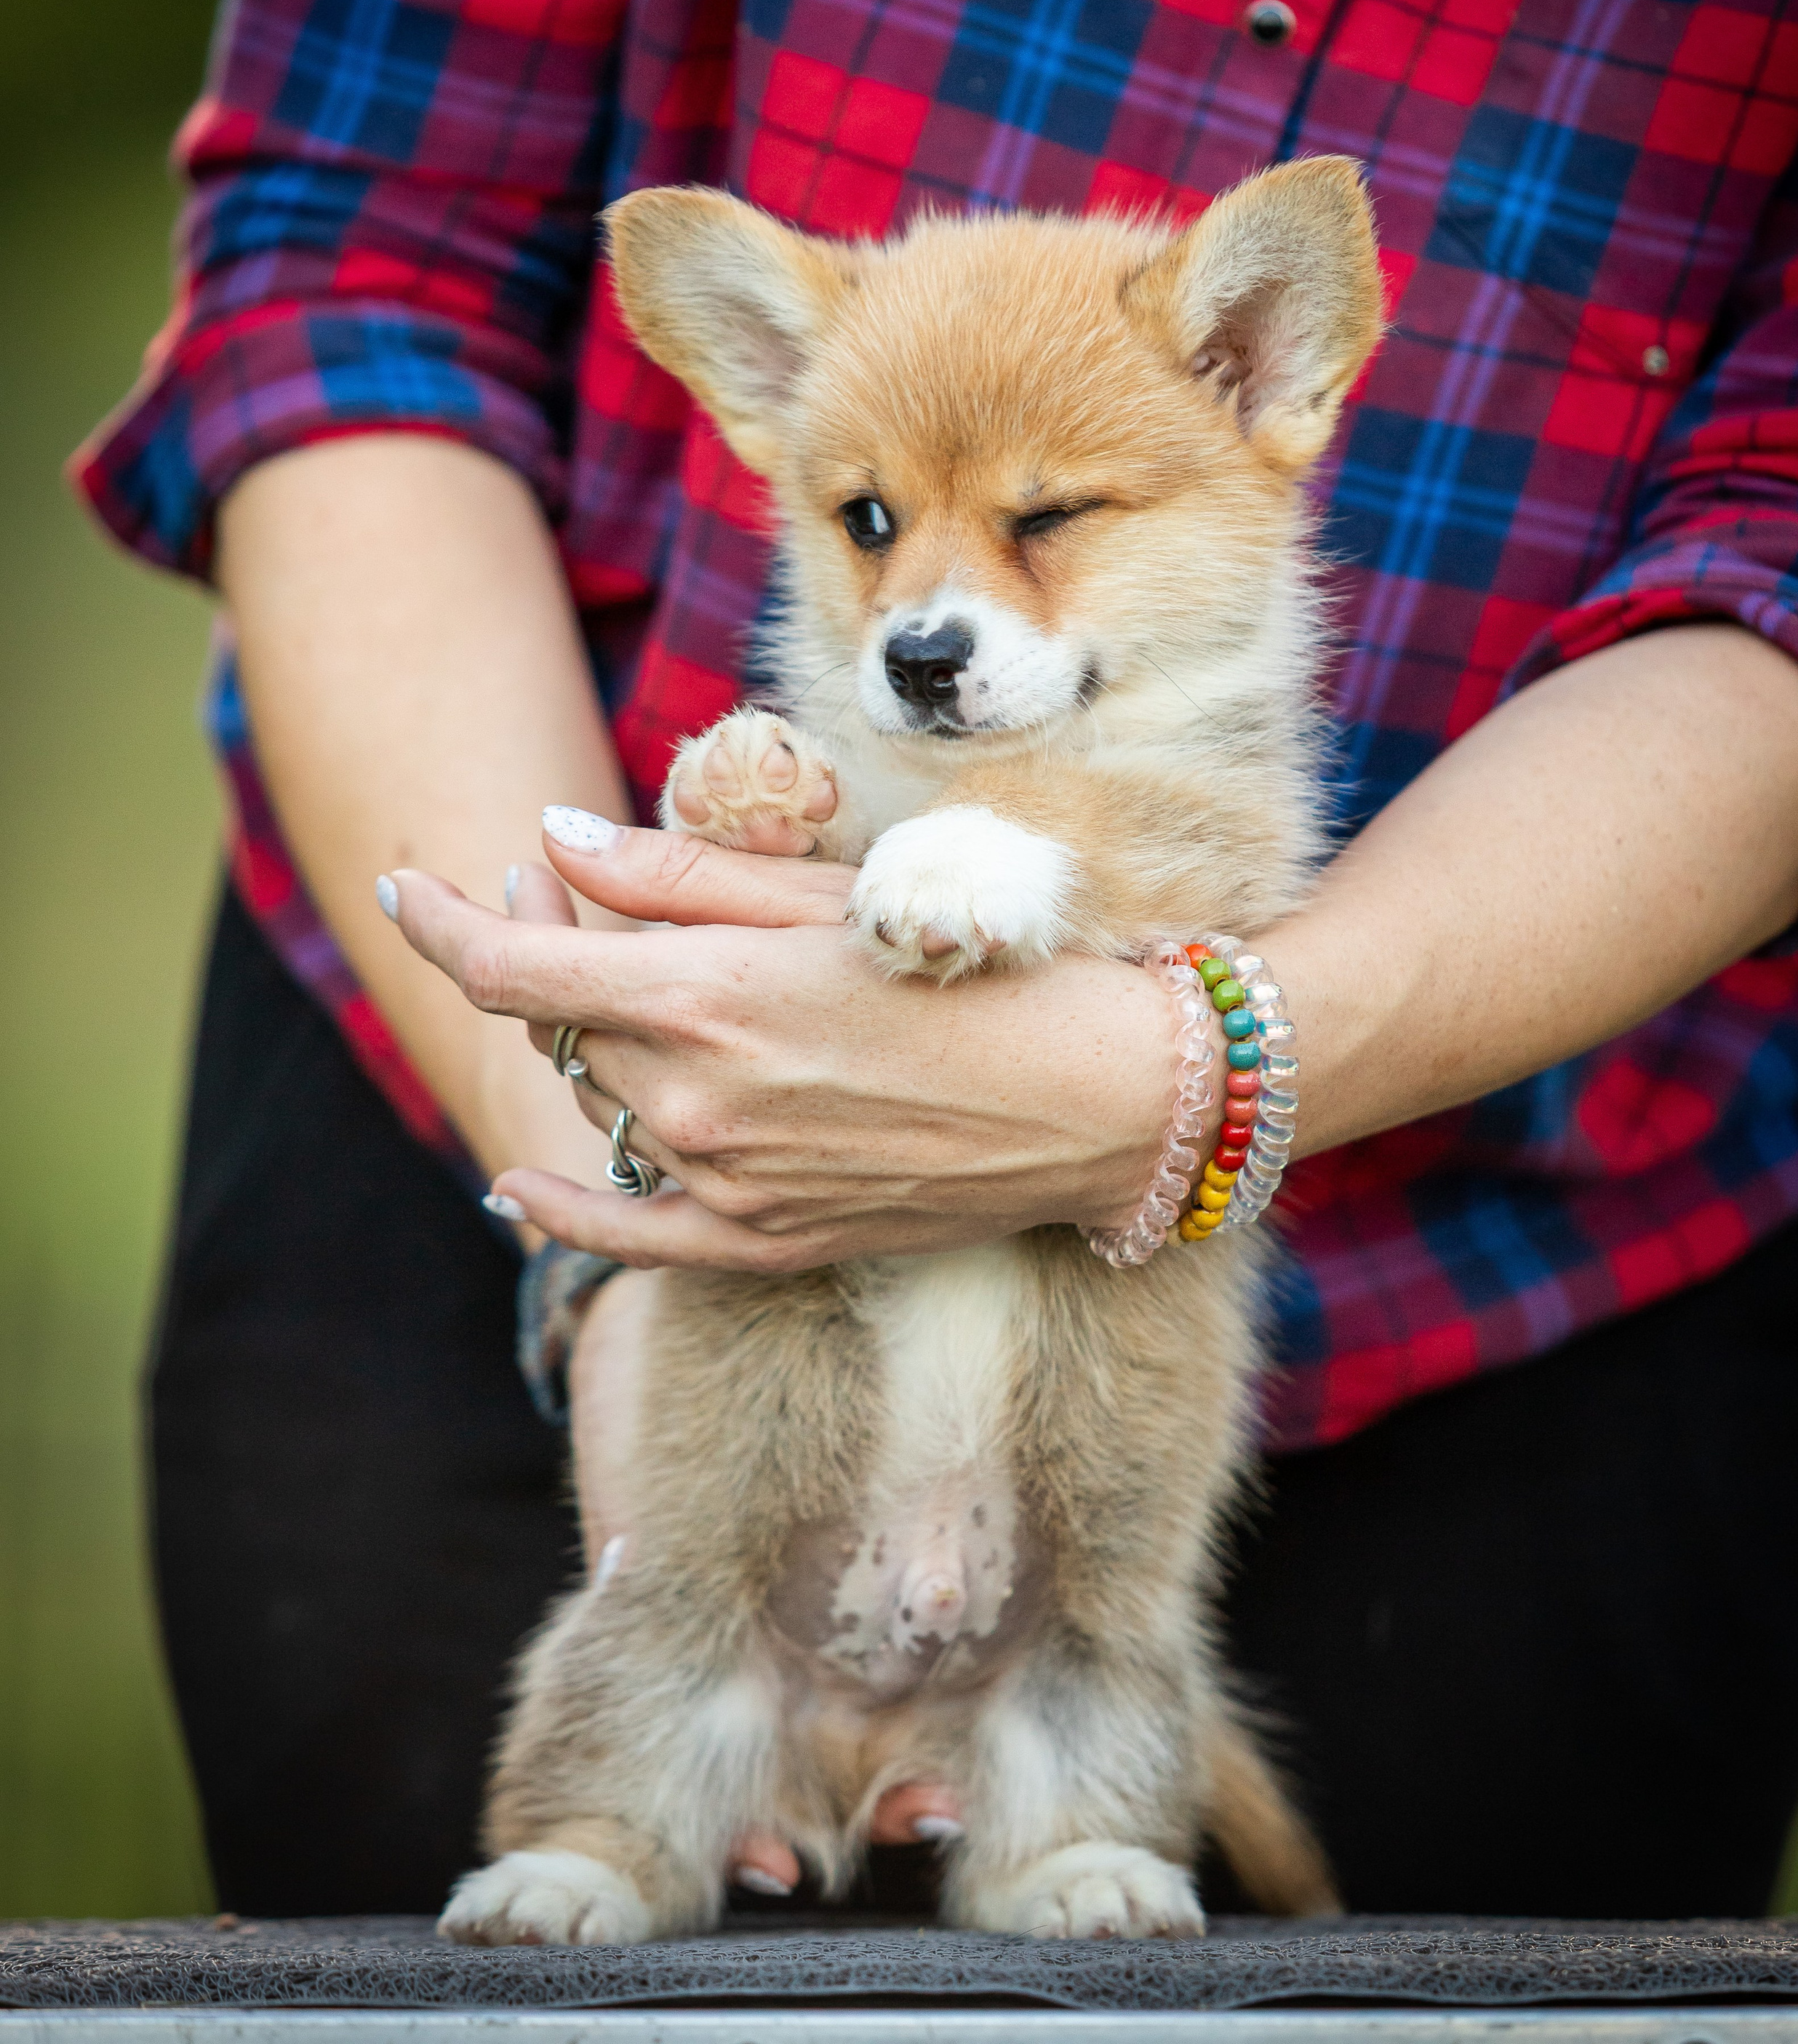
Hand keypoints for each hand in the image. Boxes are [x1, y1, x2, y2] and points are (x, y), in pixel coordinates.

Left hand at [385, 823, 1185, 1271]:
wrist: (1106, 1099)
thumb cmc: (984, 965)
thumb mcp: (831, 895)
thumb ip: (677, 877)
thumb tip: (552, 842)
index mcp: (709, 998)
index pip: (509, 970)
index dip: (437, 920)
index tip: (402, 885)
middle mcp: (697, 1103)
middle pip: (558, 1028)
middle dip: (540, 951)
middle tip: (561, 894)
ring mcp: (726, 1185)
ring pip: (600, 1105)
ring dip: (585, 1043)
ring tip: (619, 985)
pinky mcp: (764, 1244)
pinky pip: (623, 1237)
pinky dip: (560, 1209)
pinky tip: (519, 1190)